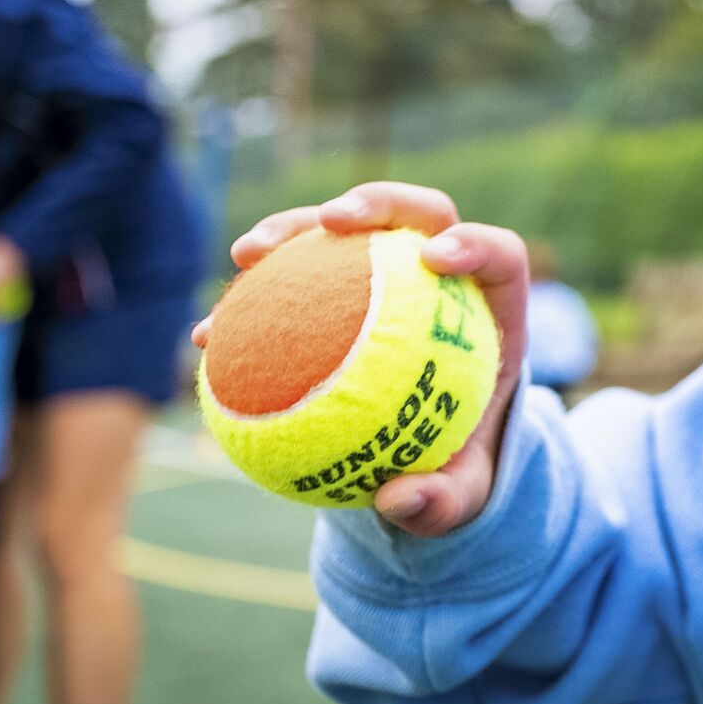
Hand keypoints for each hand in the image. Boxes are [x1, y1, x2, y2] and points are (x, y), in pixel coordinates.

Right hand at [210, 182, 528, 538]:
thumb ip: (445, 501)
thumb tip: (400, 502)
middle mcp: (444, 274)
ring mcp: (388, 271)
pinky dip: (249, 302)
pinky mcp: (337, 287)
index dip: (474, 243)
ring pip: (344, 231)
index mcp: (494, 307)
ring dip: (293, 229)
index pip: (498, 254)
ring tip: (244, 258)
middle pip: (419, 213)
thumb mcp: (464, 492)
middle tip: (329, 222)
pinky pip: (290, 283)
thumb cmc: (456, 462)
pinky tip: (204, 336)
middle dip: (375, 202)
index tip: (434, 259)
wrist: (427, 453)